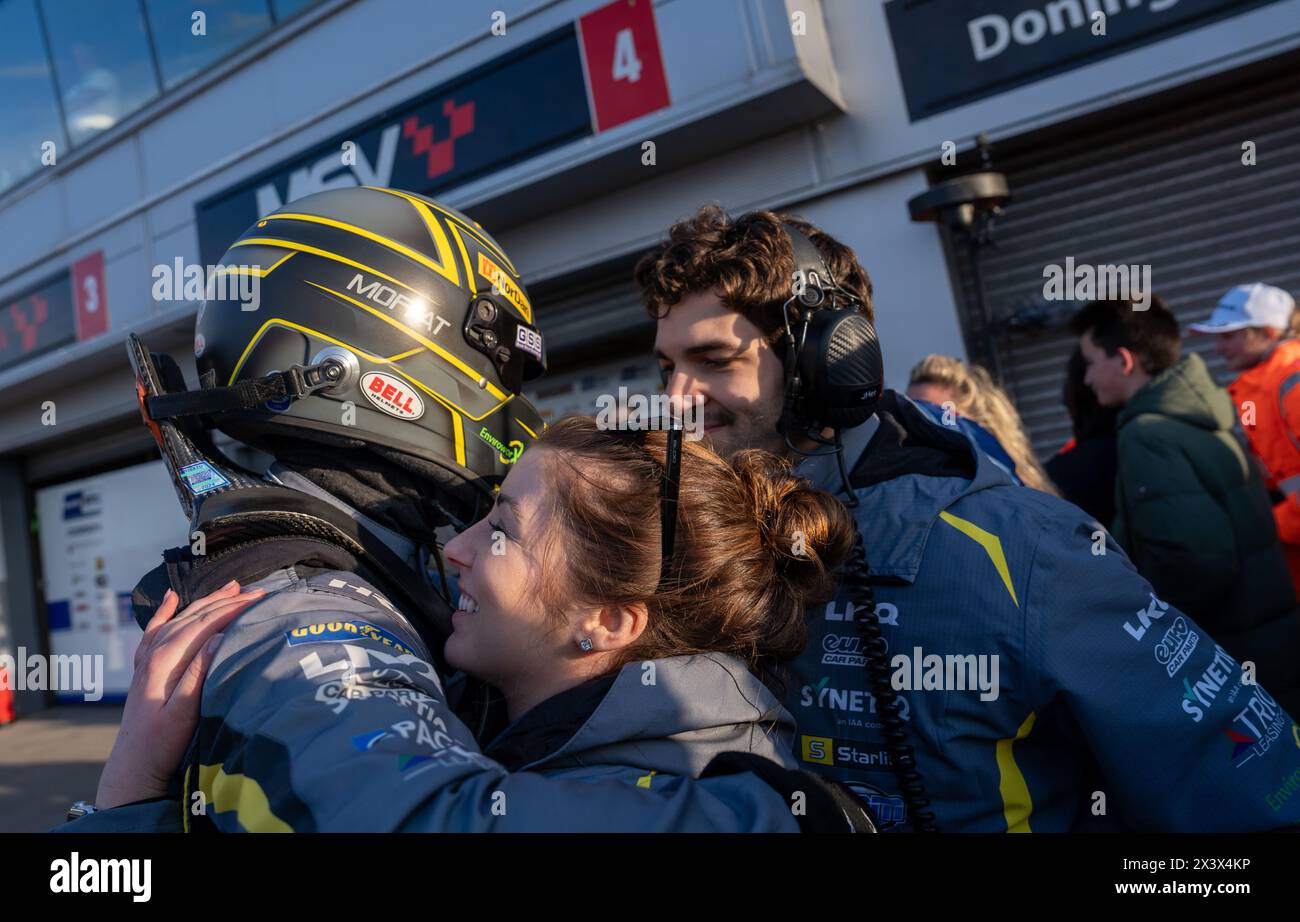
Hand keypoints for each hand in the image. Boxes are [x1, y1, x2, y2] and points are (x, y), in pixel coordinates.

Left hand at [95, 580, 265, 808]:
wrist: (133, 766)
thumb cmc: (162, 743)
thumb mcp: (185, 712)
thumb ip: (198, 673)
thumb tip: (217, 638)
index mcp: (166, 660)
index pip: (205, 623)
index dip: (233, 608)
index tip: (260, 598)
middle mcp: (155, 653)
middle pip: (195, 616)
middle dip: (226, 601)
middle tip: (257, 591)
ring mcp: (148, 659)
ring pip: (180, 618)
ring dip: (206, 601)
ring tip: (230, 588)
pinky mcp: (146, 667)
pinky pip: (155, 629)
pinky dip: (165, 611)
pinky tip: (172, 598)